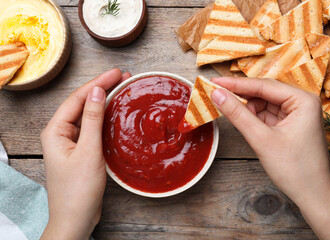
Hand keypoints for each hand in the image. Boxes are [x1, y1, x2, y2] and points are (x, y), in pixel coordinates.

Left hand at [40, 69, 130, 239]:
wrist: (76, 219)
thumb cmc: (78, 190)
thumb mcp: (88, 151)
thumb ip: (93, 120)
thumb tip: (97, 92)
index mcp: (55, 131)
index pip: (77, 98)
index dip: (97, 83)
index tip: (116, 73)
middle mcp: (60, 133)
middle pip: (82, 104)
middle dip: (102, 89)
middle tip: (122, 77)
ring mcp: (71, 142)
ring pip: (88, 115)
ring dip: (104, 102)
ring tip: (122, 89)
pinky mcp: (81, 150)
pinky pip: (92, 128)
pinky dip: (104, 118)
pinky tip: (115, 112)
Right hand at [210, 77, 329, 239]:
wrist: (312, 195)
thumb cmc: (295, 169)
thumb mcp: (262, 139)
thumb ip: (238, 115)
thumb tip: (217, 95)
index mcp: (303, 101)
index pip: (263, 85)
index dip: (236, 84)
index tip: (214, 81)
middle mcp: (301, 103)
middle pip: (263, 92)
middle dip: (240, 95)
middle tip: (215, 93)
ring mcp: (295, 114)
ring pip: (263, 103)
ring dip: (245, 107)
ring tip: (226, 110)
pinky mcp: (288, 125)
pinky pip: (265, 115)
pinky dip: (251, 117)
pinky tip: (240, 119)